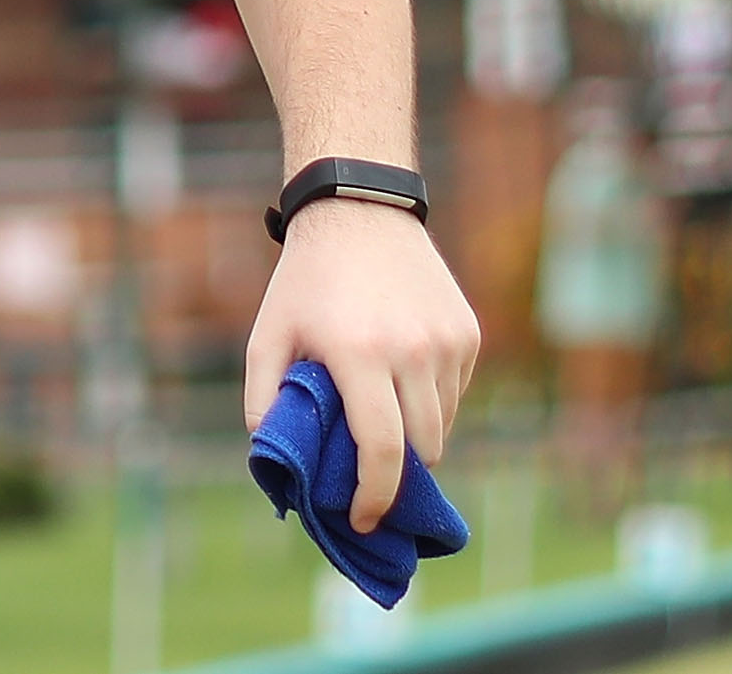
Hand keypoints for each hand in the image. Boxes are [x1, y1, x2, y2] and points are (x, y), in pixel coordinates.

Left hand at [244, 200, 479, 534]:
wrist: (359, 212)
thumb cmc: (306, 282)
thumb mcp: (267, 335)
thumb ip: (264, 401)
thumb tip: (274, 463)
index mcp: (360, 353)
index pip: (382, 449)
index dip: (375, 497)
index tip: (364, 520)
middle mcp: (412, 349)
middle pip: (421, 447)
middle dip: (396, 475)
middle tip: (368, 479)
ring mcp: (446, 341)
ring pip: (443, 424)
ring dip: (415, 438)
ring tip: (380, 418)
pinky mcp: (467, 333)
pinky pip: (455, 393)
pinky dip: (433, 404)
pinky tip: (400, 380)